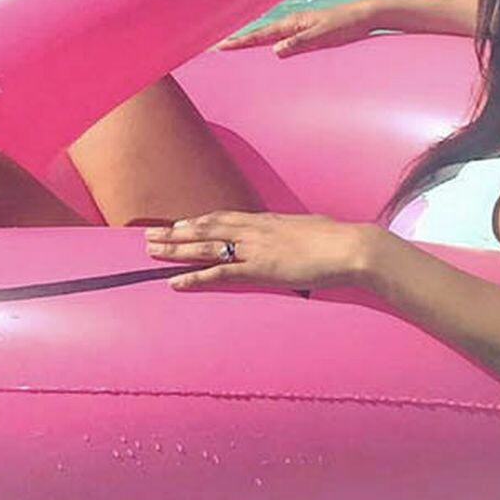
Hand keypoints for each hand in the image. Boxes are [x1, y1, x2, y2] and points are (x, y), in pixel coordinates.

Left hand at [145, 210, 372, 291]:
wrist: (350, 247)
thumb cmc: (338, 240)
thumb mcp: (311, 229)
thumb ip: (297, 232)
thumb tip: (300, 233)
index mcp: (266, 221)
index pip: (224, 218)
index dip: (199, 221)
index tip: (179, 223)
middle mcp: (254, 230)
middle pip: (206, 228)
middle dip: (177, 232)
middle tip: (150, 235)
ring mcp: (254, 248)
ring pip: (205, 246)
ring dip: (176, 249)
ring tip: (152, 251)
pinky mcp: (259, 269)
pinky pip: (219, 273)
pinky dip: (194, 277)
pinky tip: (175, 282)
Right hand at [213, 0, 376, 57]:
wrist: (364, 15)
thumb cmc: (346, 25)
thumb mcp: (323, 36)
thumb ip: (299, 43)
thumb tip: (274, 51)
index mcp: (292, 23)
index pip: (260, 35)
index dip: (239, 41)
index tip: (220, 46)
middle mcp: (292, 22)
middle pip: (259, 33)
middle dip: (238, 40)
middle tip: (217, 47)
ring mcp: (298, 25)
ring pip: (268, 34)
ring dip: (251, 41)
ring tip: (234, 47)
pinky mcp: (306, 30)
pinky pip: (280, 36)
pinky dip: (267, 41)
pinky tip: (265, 47)